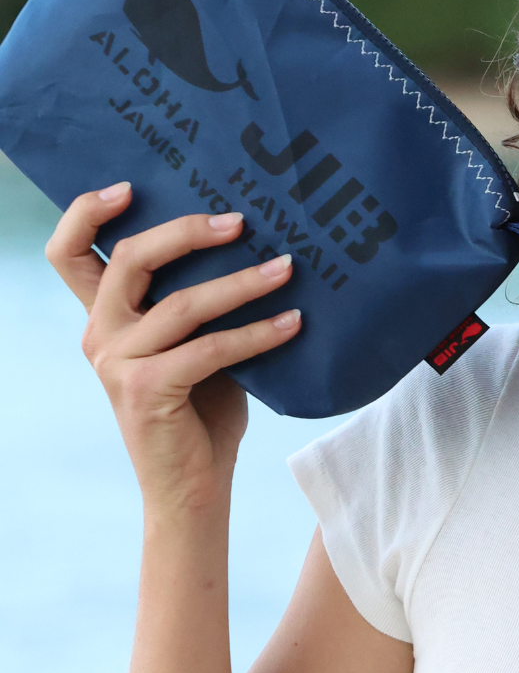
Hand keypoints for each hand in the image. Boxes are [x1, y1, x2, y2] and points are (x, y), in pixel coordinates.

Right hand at [45, 181, 302, 514]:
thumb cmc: (202, 410)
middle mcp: (100, 334)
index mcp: (103, 317)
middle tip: (244, 222)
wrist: (192, 486)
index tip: (131, 186)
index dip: (88, 211)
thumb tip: (254, 248)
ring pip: (183, 303)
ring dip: (243, 283)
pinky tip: (295, 323)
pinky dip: (258, 333)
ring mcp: (118, 362)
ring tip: (289, 269)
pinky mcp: (147, 389)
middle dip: (188, 231)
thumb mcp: (195, 347)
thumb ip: (197, 306)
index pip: (70, 252)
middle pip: (132, 258)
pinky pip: (211, 349)